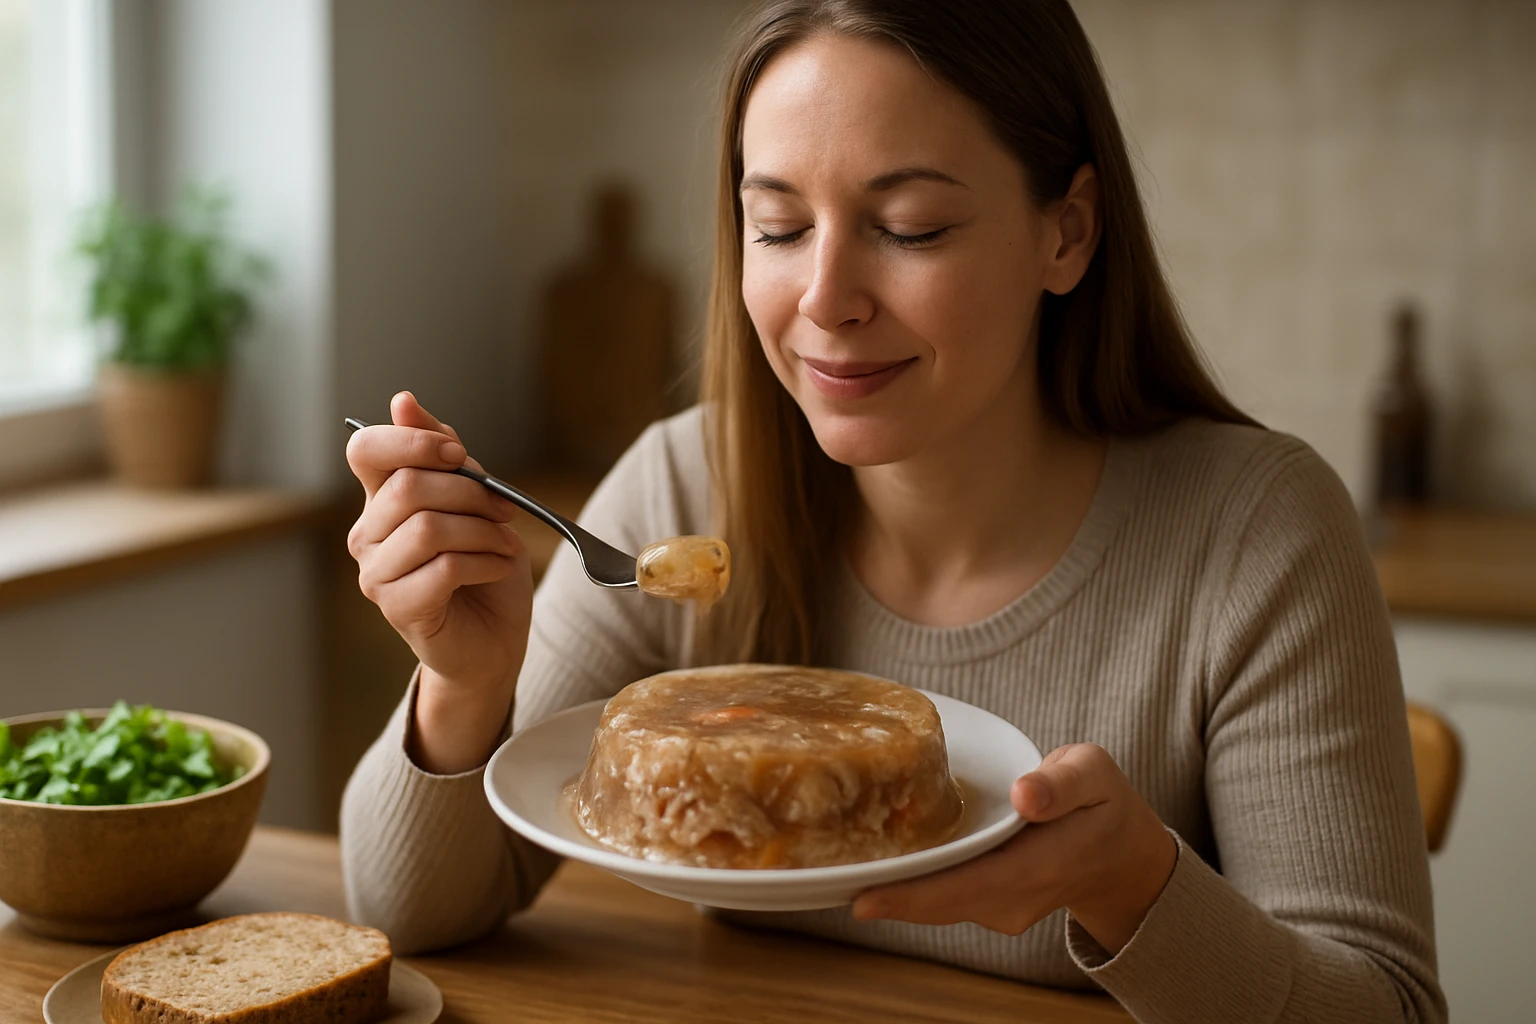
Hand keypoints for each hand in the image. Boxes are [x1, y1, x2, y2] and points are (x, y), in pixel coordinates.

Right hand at [345, 392, 533, 770]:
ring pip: (429, 528)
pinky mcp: (398, 607)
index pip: (365, 448)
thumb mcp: (476, 501)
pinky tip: (500, 567)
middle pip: (408, 487)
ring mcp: (376, 573)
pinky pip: (444, 568)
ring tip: (505, 544)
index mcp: (380, 500)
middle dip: (471, 493)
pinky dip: (486, 562)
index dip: (413, 441)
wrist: (494, 642)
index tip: (459, 455)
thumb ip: (445, 454)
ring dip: (484, 532)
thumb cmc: (484, 568)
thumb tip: (403, 400)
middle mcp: (366, 534)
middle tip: (505, 512)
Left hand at [852, 743, 1176, 953]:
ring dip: (890, 889)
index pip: (969, 887)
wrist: (1122, 856)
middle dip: (884, 894)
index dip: (914, 895)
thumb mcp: (1095, 775)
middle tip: (824, 877)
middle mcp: (1014, 898)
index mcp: (1043, 864)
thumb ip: (1062, 783)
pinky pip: (940, 895)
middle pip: (939, 901)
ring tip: (834, 865)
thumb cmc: (1103, 802)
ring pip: (935, 901)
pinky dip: (907, 884)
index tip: (864, 897)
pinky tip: (870, 862)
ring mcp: (999, 907)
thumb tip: (1023, 795)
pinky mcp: (985, 902)